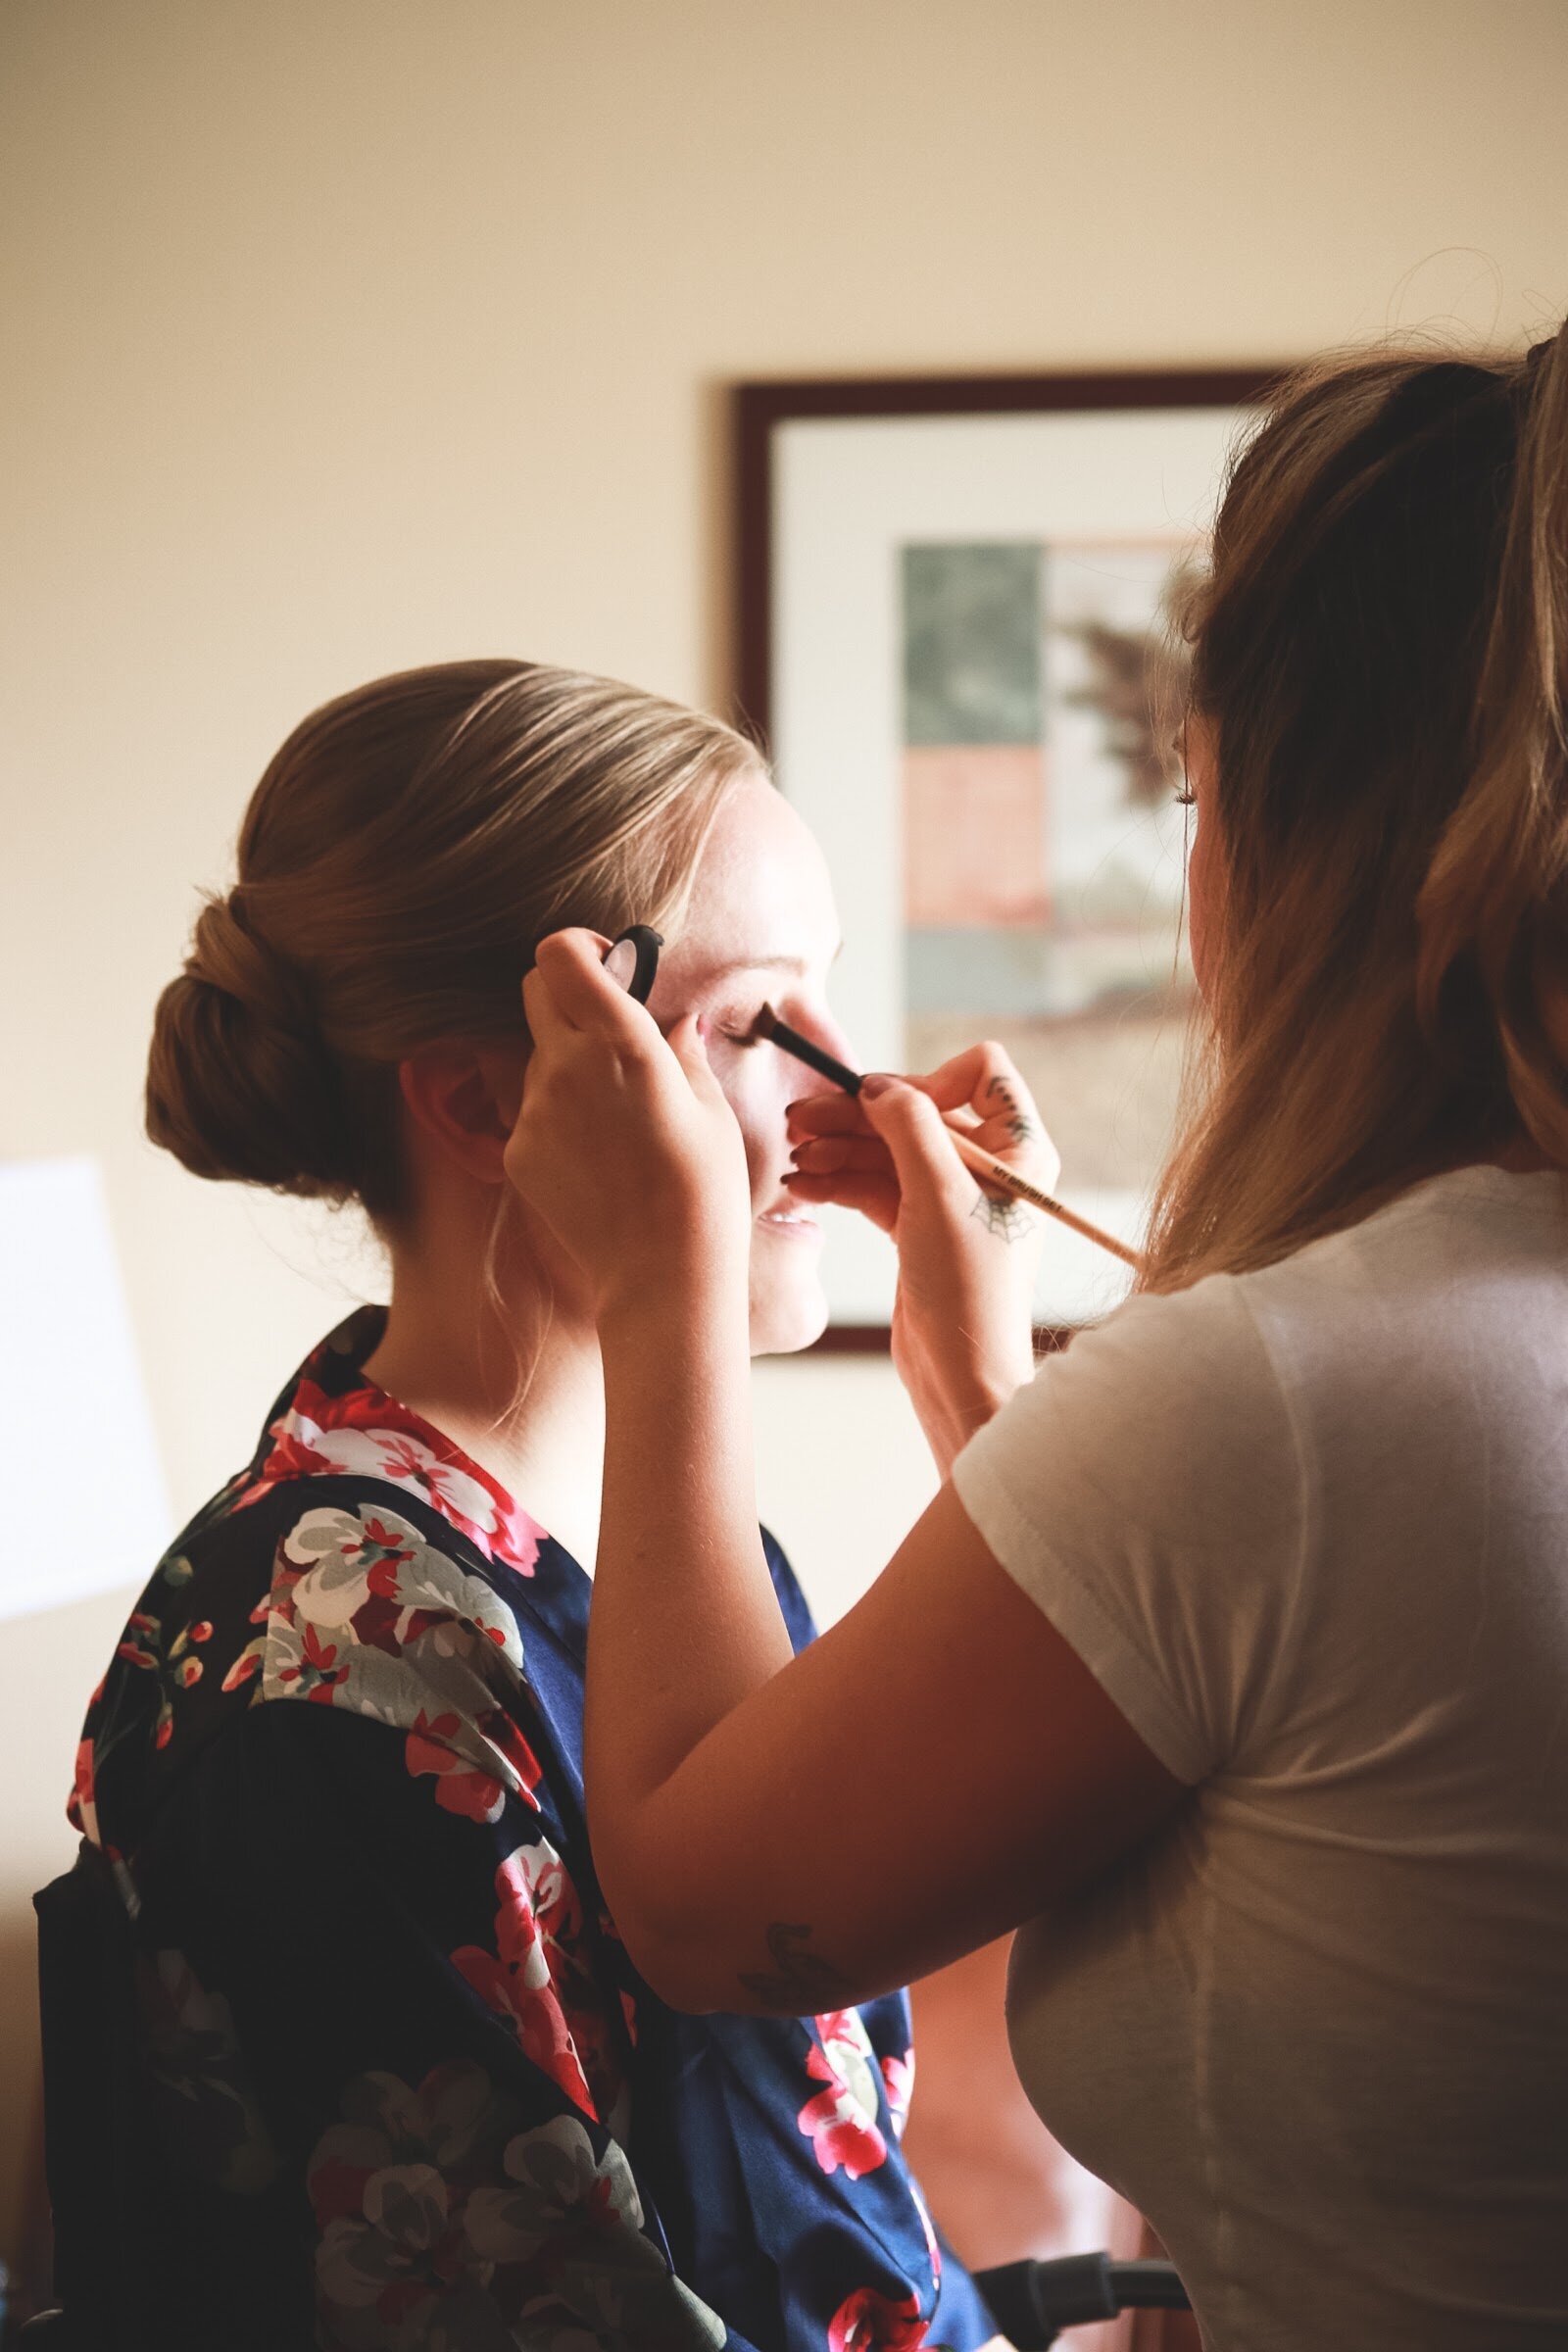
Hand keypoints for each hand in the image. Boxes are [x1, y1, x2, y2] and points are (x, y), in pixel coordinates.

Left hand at [504, 929, 752, 1323]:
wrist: (663, 1273)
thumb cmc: (703, 1189)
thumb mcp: (711, 1108)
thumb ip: (682, 1050)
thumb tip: (677, 1022)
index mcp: (619, 1042)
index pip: (560, 954)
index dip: (580, 947)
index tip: (610, 964)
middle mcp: (564, 1067)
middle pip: (536, 989)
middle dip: (569, 992)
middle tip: (608, 1025)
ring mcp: (533, 1110)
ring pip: (538, 1055)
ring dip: (569, 1063)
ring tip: (619, 1117)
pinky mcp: (517, 1151)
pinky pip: (533, 1110)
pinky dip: (560, 1117)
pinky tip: (600, 1157)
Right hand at [785, 1042, 1055, 1469]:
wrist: (961, 1374)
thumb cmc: (969, 1290)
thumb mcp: (939, 1194)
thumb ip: (909, 1127)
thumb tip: (878, 1086)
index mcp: (1017, 1149)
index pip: (981, 1073)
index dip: (930, 1078)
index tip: (884, 1105)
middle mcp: (989, 1167)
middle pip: (916, 1112)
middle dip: (858, 1115)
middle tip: (800, 1118)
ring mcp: (952, 1198)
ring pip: (888, 1150)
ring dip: (839, 1148)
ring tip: (794, 1155)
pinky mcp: (920, 1229)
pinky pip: (876, 1186)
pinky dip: (841, 1181)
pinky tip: (804, 1186)